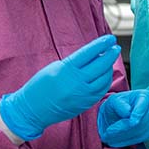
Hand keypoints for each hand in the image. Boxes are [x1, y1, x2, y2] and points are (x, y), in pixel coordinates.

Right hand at [0, 35, 119, 139]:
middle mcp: (76, 82)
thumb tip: (93, 55)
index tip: (110, 38)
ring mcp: (82, 94)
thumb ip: (74, 62)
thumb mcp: (55, 68)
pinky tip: (106, 74)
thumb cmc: (41, 86)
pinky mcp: (85, 104)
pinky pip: (102, 90)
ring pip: (104, 78)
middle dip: (111, 54)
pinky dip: (106, 80)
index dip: (101, 44)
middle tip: (115, 47)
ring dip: (109, 67)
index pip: (89, 53)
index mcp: (66, 69)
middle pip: (100, 65)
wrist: (33, 110)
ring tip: (110, 60)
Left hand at [98, 89, 148, 146]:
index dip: (138, 114)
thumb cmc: (117, 104)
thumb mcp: (114, 100)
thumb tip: (127, 112)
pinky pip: (139, 139)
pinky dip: (127, 141)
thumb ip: (119, 105)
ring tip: (108, 138)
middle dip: (123, 130)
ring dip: (123, 138)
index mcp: (145, 96)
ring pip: (140, 133)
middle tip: (108, 133)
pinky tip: (116, 141)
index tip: (131, 122)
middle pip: (141, 122)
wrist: (118, 112)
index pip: (143, 106)